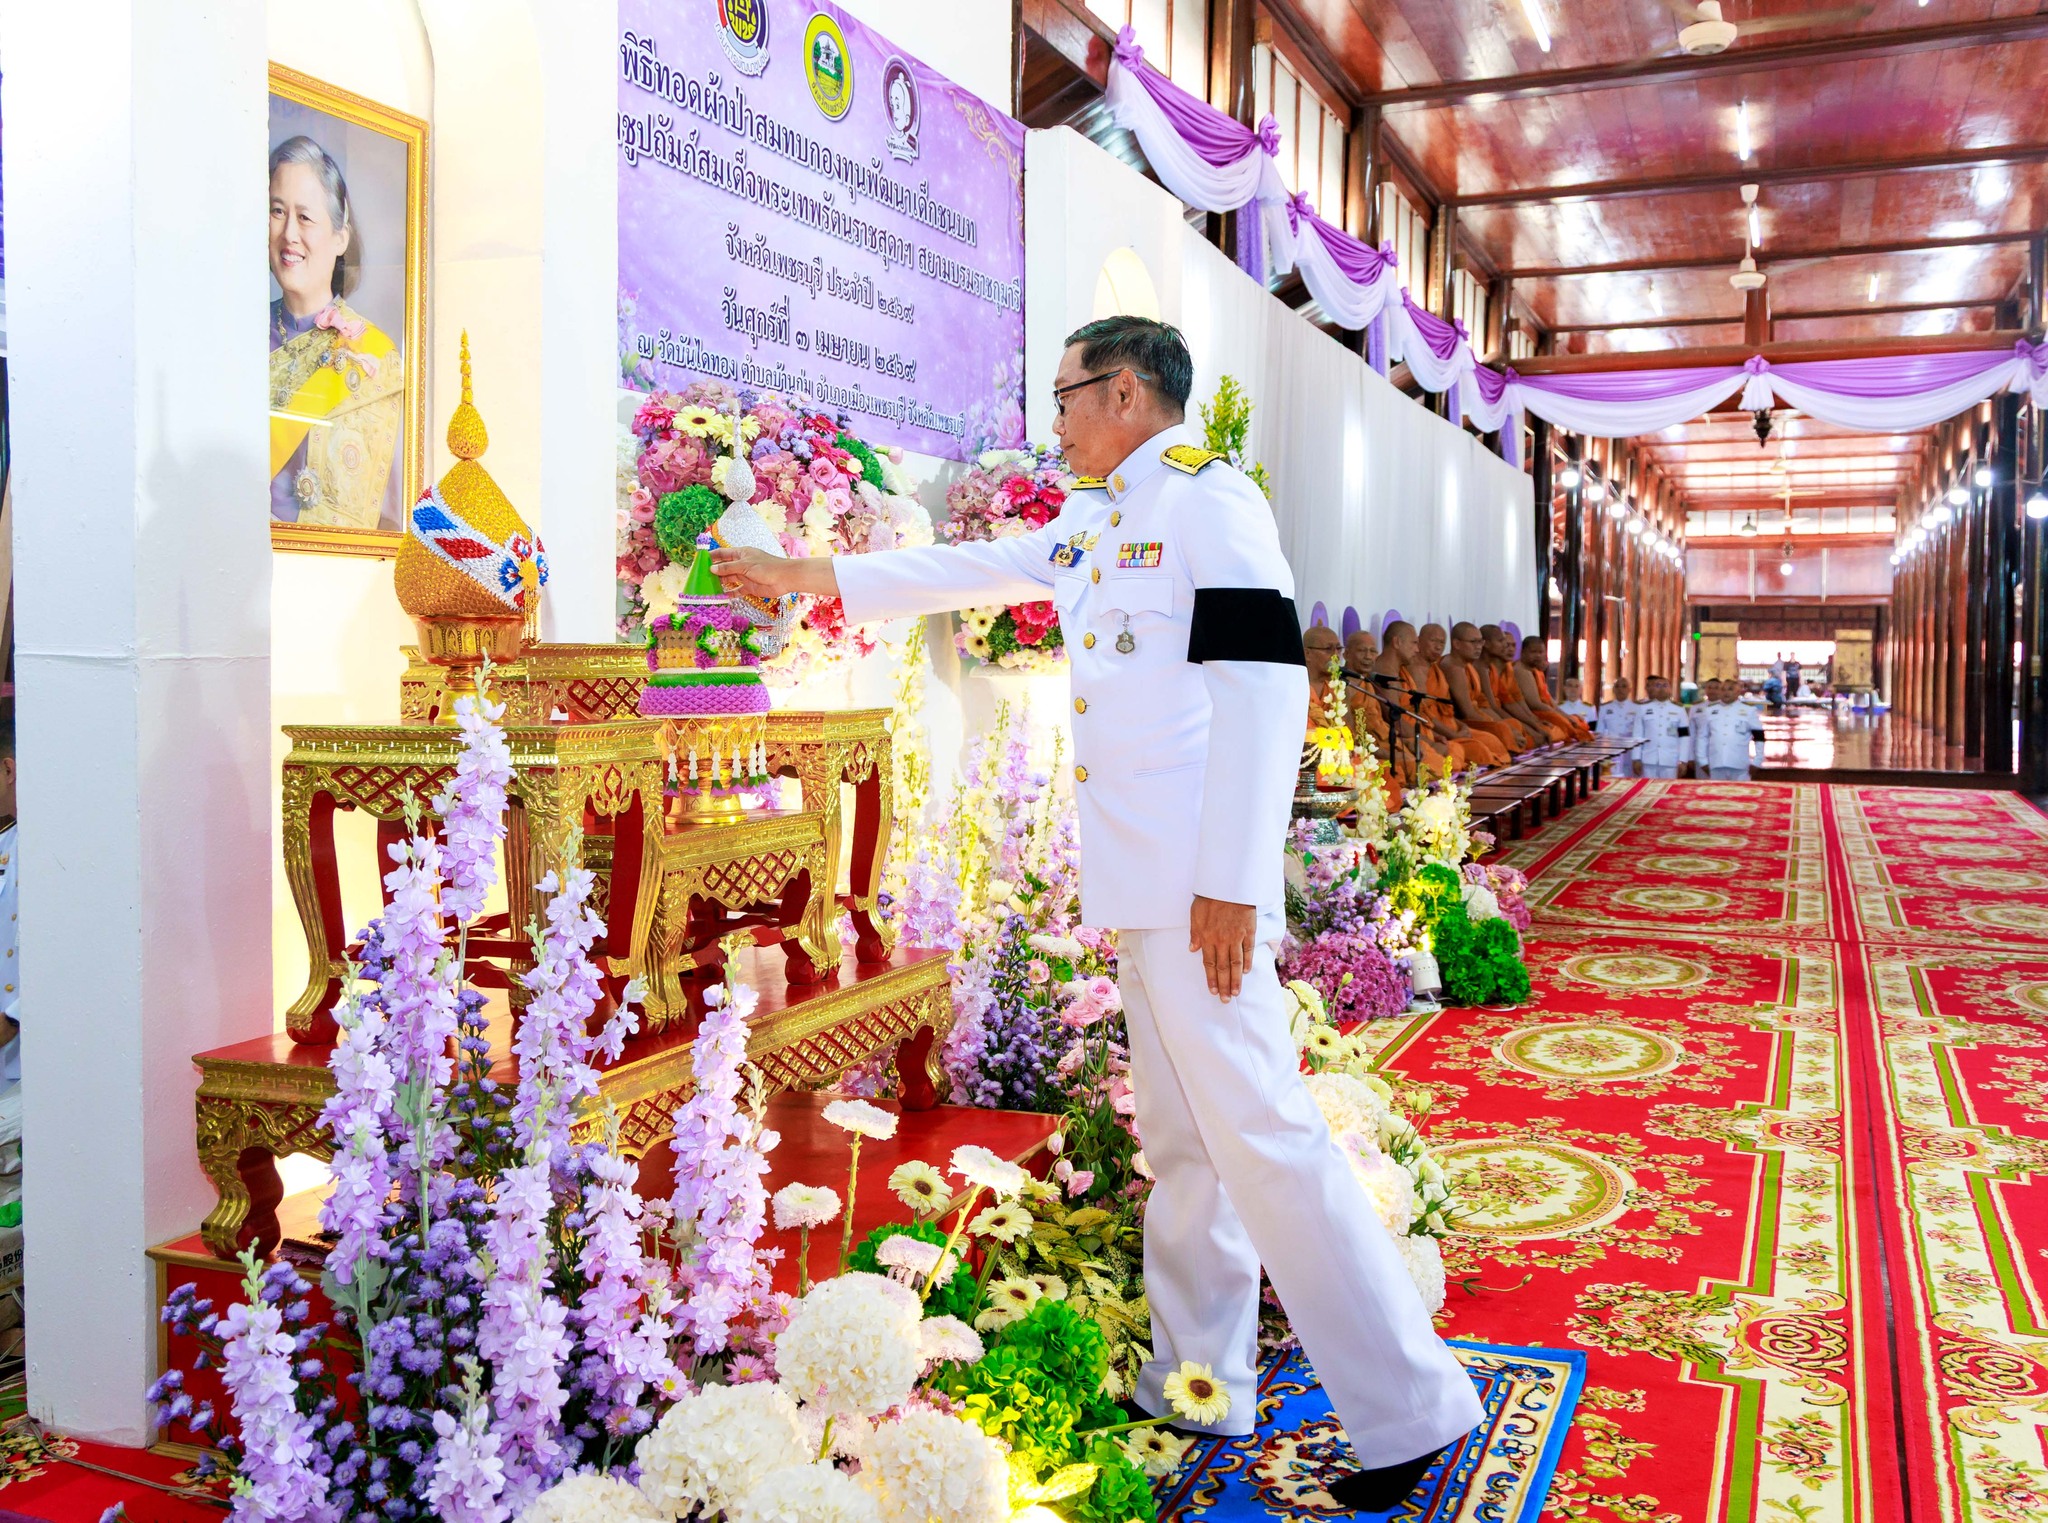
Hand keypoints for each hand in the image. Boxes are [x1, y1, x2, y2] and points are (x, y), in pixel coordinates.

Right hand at [708, 546, 837, 600]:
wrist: (784, 578)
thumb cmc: (766, 567)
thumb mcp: (745, 565)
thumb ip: (728, 568)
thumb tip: (712, 569)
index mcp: (741, 554)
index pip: (722, 554)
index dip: (712, 556)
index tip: (699, 560)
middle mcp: (741, 564)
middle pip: (724, 568)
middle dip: (713, 572)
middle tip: (699, 577)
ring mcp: (745, 576)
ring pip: (729, 580)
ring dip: (719, 583)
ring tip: (706, 588)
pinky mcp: (749, 587)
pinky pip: (737, 591)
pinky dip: (729, 594)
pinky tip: (720, 597)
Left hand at [1189, 895, 1256, 1001]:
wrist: (1229, 885)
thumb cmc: (1210, 897)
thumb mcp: (1195, 914)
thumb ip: (1195, 933)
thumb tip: (1192, 949)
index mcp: (1207, 937)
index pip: (1209, 963)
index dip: (1211, 978)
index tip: (1213, 991)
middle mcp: (1222, 941)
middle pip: (1223, 967)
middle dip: (1224, 985)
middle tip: (1225, 1000)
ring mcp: (1236, 937)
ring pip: (1236, 963)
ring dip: (1236, 979)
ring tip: (1236, 992)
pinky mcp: (1248, 931)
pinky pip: (1248, 950)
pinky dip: (1248, 962)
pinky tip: (1247, 972)